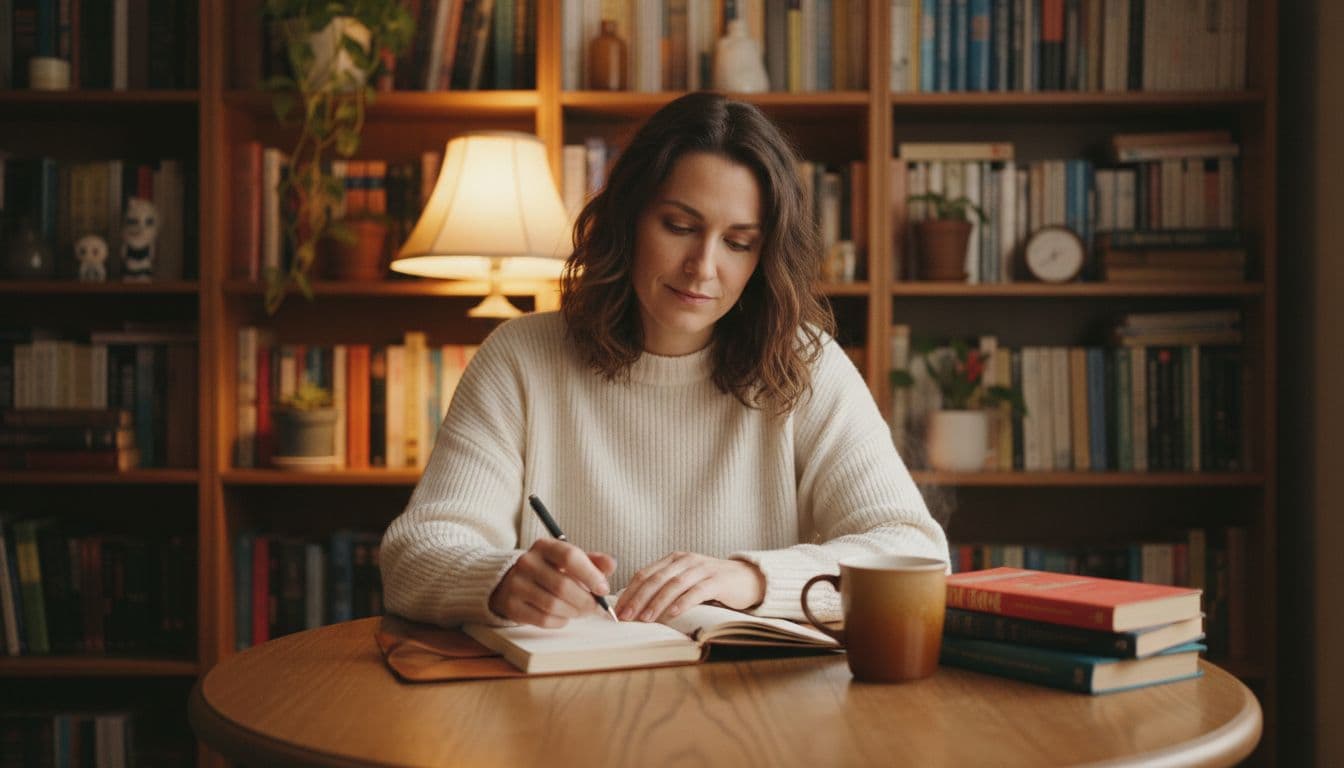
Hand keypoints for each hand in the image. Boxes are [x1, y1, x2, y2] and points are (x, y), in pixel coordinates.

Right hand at [489, 539, 615, 627]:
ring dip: (574, 612)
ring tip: (581, 611)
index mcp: (544, 546)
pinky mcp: (512, 606)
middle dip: (586, 601)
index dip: (591, 575)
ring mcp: (516, 584)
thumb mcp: (570, 560)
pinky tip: (565, 616)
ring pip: (553, 605)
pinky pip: (543, 619)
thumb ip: (593, 561)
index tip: (604, 589)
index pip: (570, 557)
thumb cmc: (550, 570)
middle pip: (563, 585)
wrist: (512, 581)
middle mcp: (527, 562)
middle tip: (596, 607)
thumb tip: (612, 565)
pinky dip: (560, 621)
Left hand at [616, 552, 764, 621]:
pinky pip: (696, 591)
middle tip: (626, 616)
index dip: (629, 591)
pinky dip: (683, 602)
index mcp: (674, 559)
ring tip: (645, 618)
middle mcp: (686, 560)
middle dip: (638, 598)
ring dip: (657, 602)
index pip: (645, 574)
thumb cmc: (711, 583)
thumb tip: (636, 607)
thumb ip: (665, 588)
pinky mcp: (717, 580)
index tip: (617, 609)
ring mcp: (702, 568)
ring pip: (674, 585)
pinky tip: (673, 613)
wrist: (747, 578)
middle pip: (656, 579)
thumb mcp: (685, 581)